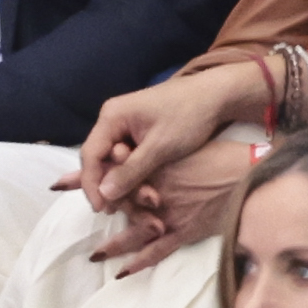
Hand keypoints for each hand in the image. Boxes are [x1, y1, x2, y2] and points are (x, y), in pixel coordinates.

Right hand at [80, 68, 255, 209]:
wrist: (217, 95)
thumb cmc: (189, 116)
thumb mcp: (160, 147)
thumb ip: (131, 171)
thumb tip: (104, 194)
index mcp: (113, 116)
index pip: (90, 155)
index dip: (92, 184)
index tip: (102, 209)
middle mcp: (114, 119)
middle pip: (101, 160)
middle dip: (112, 186)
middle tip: (121, 211)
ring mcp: (126, 125)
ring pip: (116, 162)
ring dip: (127, 184)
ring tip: (144, 203)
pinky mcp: (139, 132)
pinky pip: (129, 158)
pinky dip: (136, 175)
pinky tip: (147, 191)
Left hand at [91, 139, 254, 276]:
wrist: (251, 176)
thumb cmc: (223, 156)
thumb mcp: (186, 148)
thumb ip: (157, 153)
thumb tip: (124, 150)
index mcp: (157, 169)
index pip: (115, 173)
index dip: (90, 177)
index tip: (61, 181)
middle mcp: (157, 194)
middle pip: (121, 203)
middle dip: (98, 208)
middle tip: (77, 216)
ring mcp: (170, 216)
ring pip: (134, 234)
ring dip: (114, 244)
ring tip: (95, 254)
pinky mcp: (185, 233)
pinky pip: (158, 252)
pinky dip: (140, 262)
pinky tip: (124, 272)